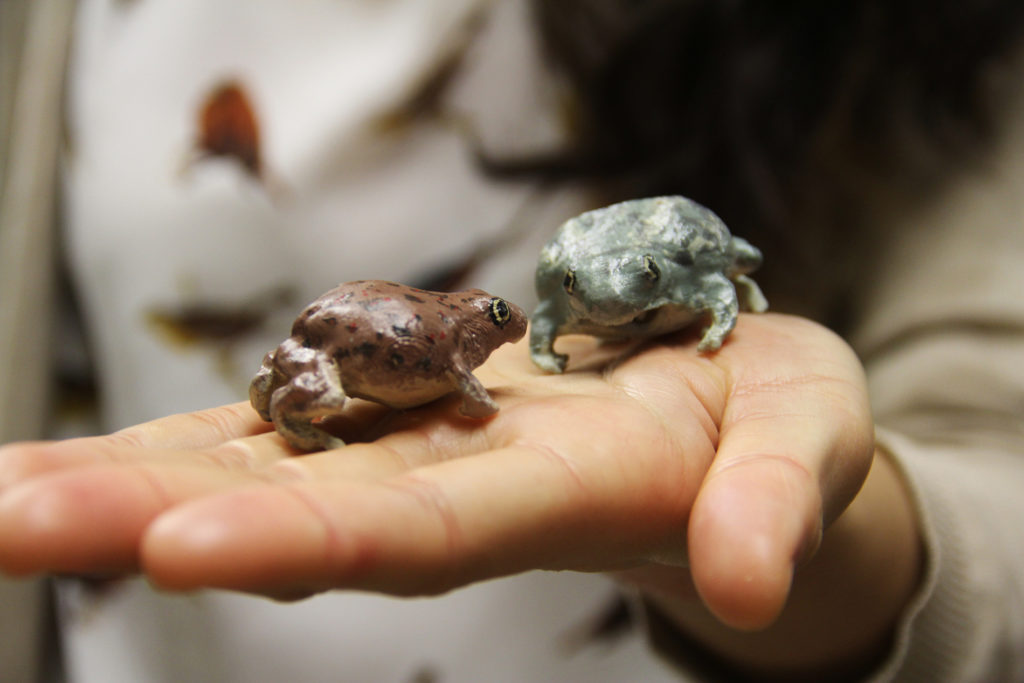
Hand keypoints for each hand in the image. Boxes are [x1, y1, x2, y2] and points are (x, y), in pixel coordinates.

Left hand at [0, 314, 876, 633]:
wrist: (728, 418)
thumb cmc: (773, 431)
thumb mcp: (805, 443)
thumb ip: (776, 500)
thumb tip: (753, 575)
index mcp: (559, 494)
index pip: (426, 529)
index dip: (312, 539)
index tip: (173, 547)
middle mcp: (463, 484)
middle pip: (301, 512)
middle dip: (150, 518)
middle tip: (2, 522)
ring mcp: (423, 449)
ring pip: (263, 473)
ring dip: (124, 483)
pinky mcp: (407, 414)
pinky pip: (282, 428)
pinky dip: (178, 442)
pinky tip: (81, 456)